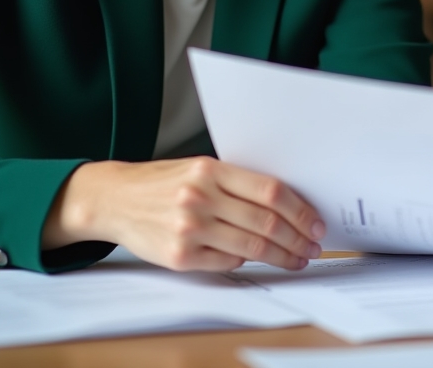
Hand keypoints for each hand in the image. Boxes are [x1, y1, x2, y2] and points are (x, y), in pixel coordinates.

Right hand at [42, 157, 325, 271]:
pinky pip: (227, 263)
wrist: (116, 198)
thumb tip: (285, 204)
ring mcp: (189, 229)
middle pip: (265, 222)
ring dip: (282, 256)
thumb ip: (237, 183)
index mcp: (211, 170)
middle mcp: (201, 198)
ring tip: (297, 258)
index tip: (316, 222)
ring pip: (251, 247)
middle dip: (297, 237)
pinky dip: (247, 262)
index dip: (299, 209)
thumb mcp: (201, 168)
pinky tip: (259, 260)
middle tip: (314, 245)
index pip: (270, 190)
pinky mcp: (179, 257)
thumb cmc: (164, 182)